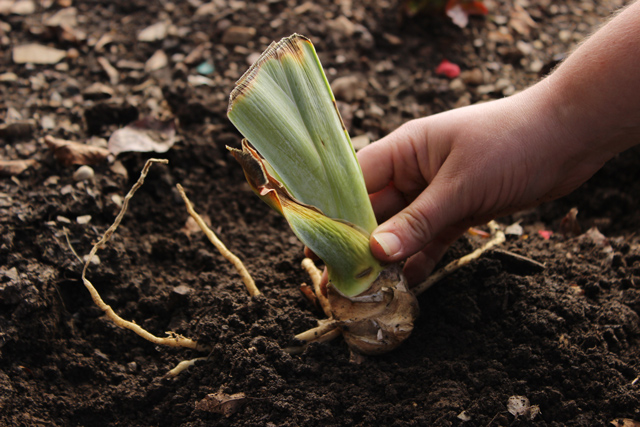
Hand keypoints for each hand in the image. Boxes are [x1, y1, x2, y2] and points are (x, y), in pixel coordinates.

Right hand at [357, 85, 608, 284]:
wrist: (570, 136)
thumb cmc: (511, 143)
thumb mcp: (461, 185)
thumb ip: (418, 221)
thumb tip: (376, 252)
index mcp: (405, 150)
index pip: (356, 182)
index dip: (334, 212)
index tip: (318, 246)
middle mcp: (414, 171)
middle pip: (376, 210)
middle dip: (359, 243)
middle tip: (342, 279)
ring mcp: (436, 192)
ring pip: (403, 228)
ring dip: (389, 256)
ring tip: (369, 288)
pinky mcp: (460, 210)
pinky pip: (431, 237)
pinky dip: (421, 258)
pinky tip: (407, 284)